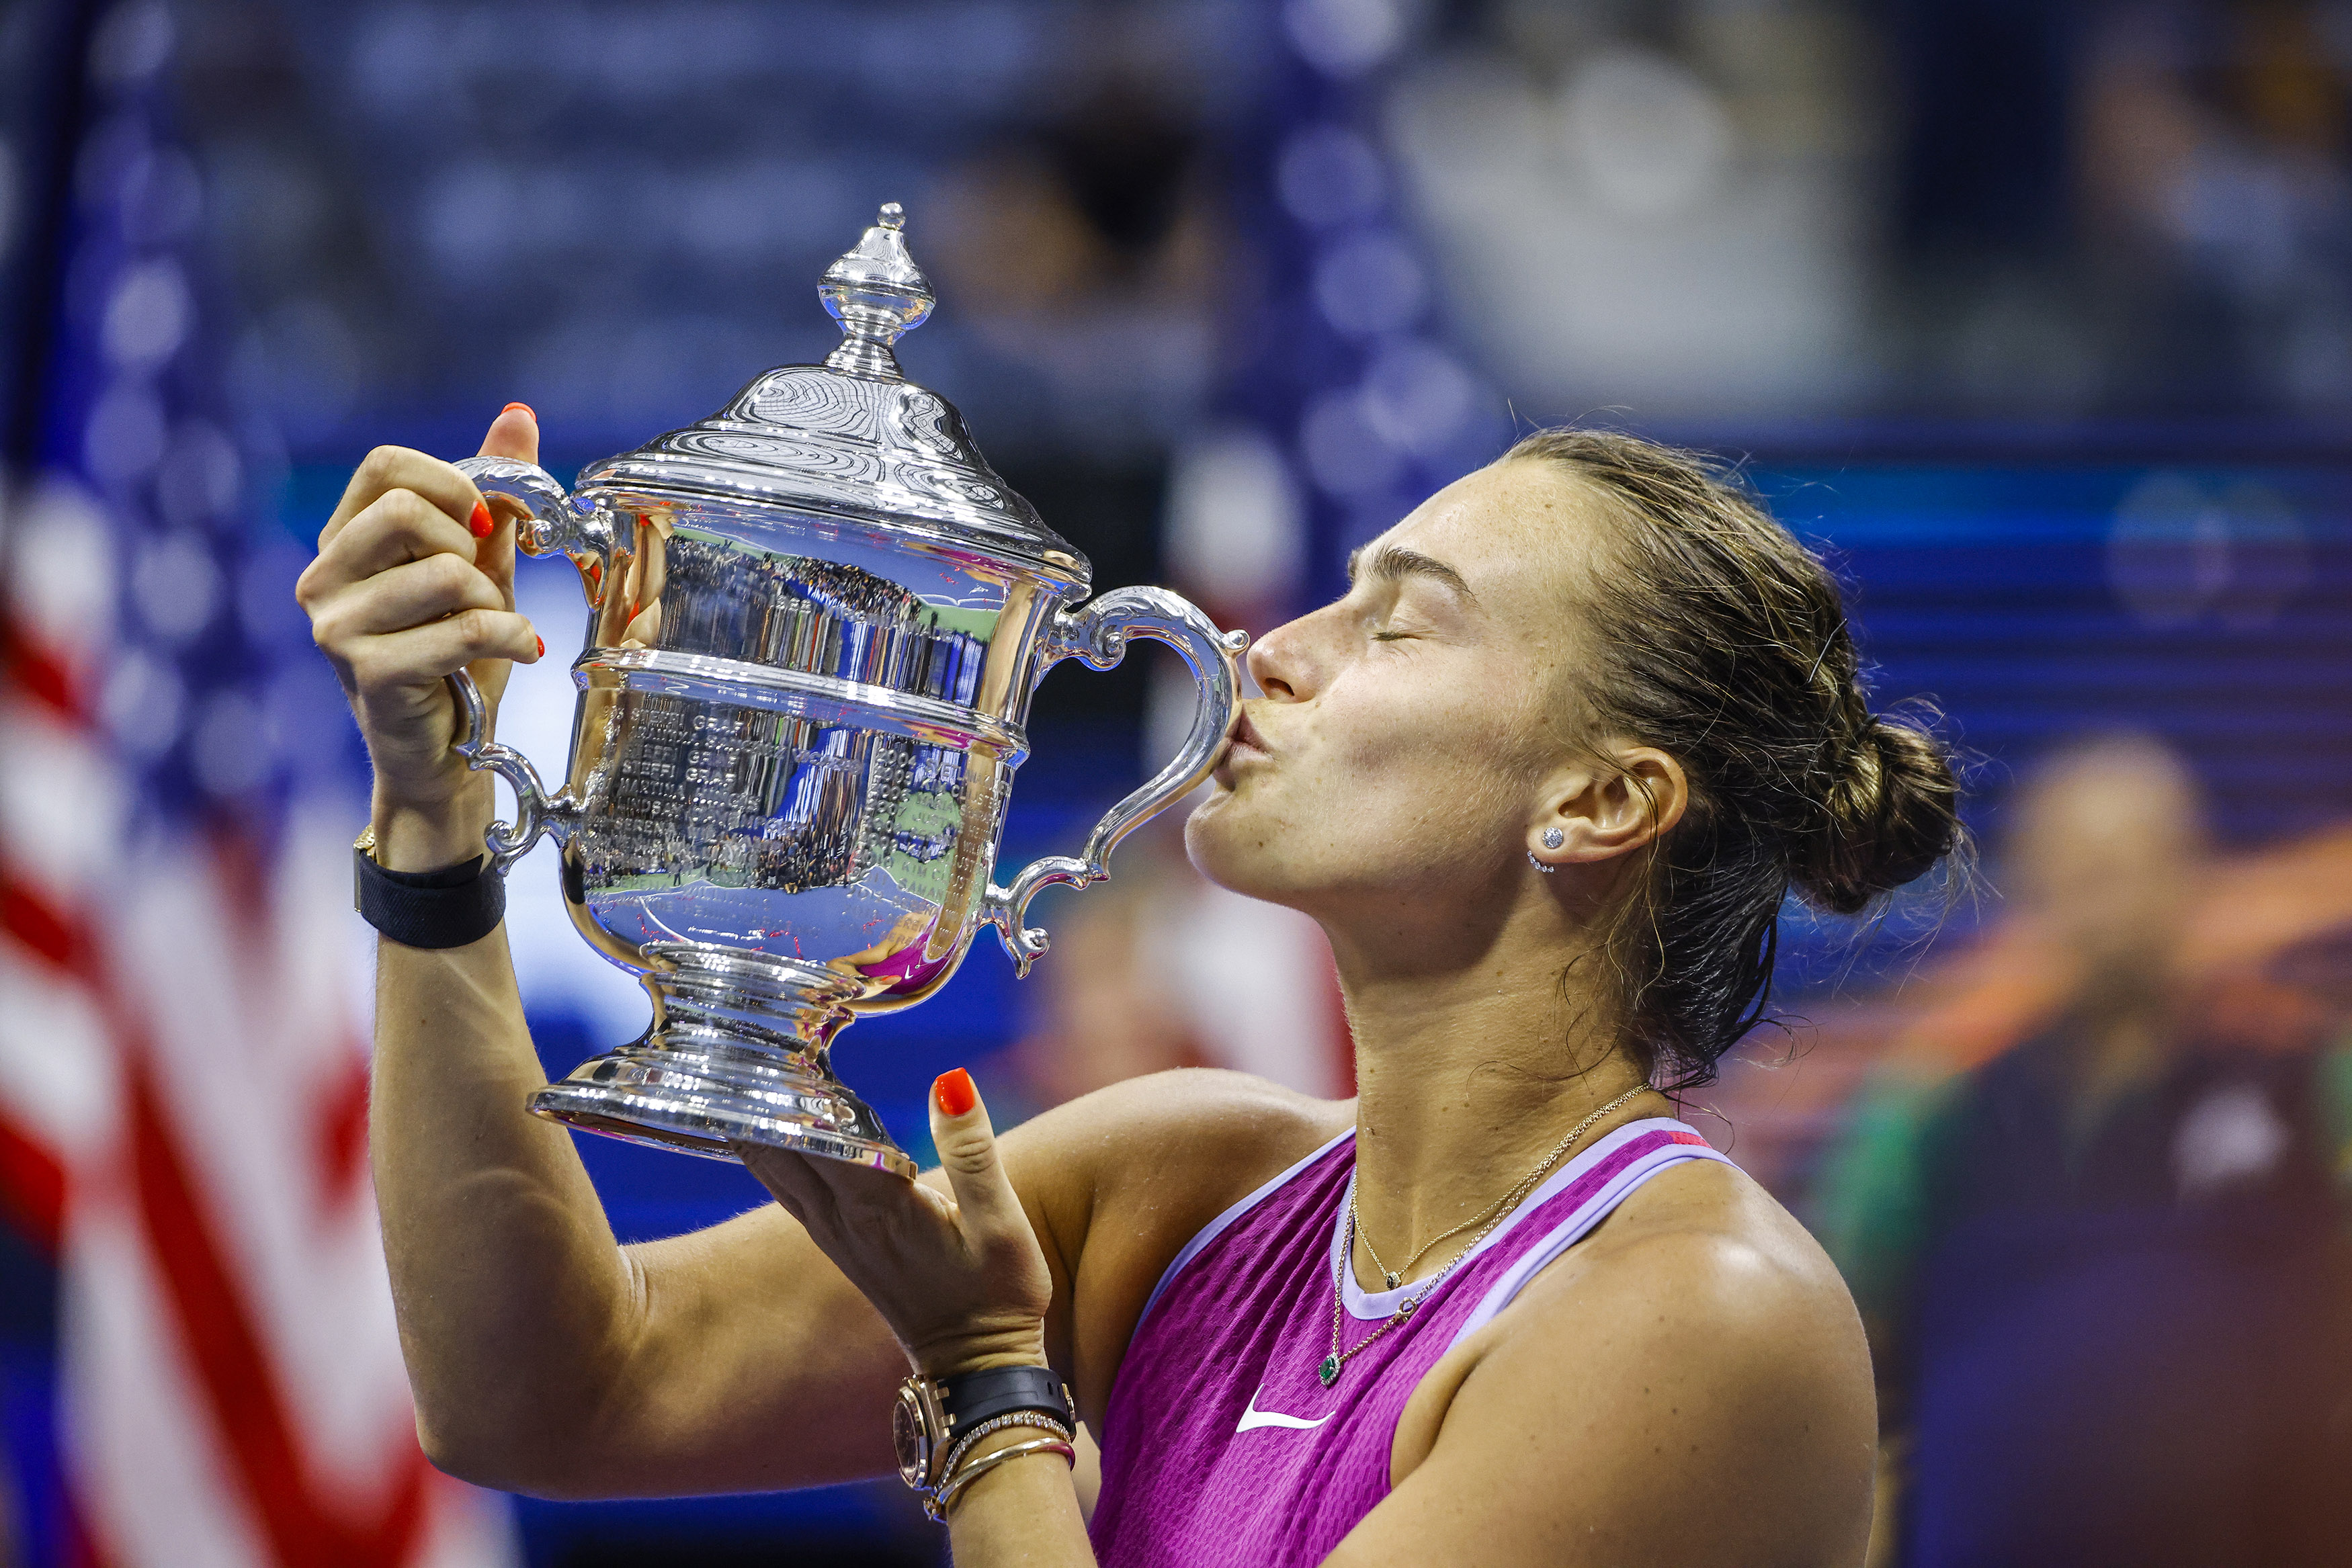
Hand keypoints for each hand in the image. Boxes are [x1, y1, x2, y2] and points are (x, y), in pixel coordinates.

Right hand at [296, 407, 543, 867]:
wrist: (448, 754)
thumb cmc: (458, 659)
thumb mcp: (483, 566)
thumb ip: (494, 496)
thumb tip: (518, 414)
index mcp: (343, 540)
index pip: (385, 466)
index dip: (451, 481)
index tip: (487, 523)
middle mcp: (322, 578)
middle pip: (407, 511)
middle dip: (473, 549)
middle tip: (486, 590)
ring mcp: (334, 627)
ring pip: (445, 573)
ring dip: (494, 603)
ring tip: (493, 630)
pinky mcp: (365, 672)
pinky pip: (462, 628)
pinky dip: (511, 638)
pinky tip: (519, 651)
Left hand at [739, 1070, 1053, 1376]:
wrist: (977, 1370)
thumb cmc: (998, 1295)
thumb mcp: (1002, 1223)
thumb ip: (975, 1151)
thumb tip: (950, 1081)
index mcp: (880, 1205)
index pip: (820, 1133)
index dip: (791, 1087)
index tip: (765, 1041)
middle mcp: (844, 1219)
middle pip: (781, 1147)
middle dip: (757, 1096)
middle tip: (733, 1042)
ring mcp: (835, 1236)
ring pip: (775, 1169)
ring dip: (752, 1122)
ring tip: (729, 1074)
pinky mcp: (840, 1247)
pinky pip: (787, 1189)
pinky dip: (767, 1153)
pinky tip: (754, 1131)